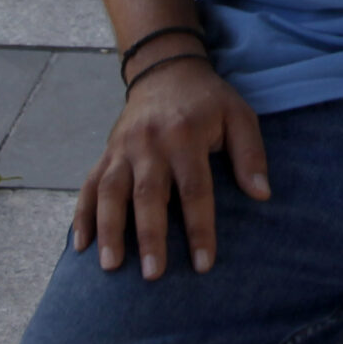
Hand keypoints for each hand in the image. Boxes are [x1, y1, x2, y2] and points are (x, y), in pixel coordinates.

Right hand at [73, 55, 269, 279]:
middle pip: (148, 194)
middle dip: (150, 236)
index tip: (203, 265)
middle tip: (153, 274)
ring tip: (111, 266)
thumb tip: (261, 194)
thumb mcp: (238, 115)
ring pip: (111, 191)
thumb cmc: (207, 100)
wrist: (164, 69)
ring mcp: (123, 148)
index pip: (194, 189)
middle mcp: (150, 143)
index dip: (199, 228)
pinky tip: (81, 246)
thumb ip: (250, 153)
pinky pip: (90, 185)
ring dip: (109, 229)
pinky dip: (82, 215)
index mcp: (185, 135)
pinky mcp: (107, 152)